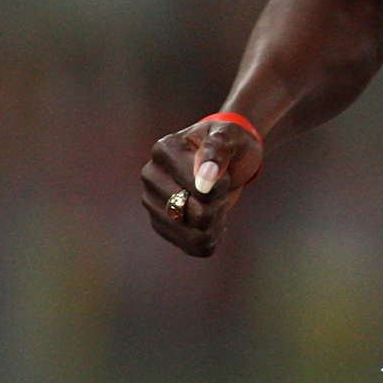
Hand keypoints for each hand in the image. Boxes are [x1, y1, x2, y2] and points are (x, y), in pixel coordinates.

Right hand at [140, 117, 263, 257]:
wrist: (228, 158)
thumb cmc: (230, 143)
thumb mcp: (231, 136)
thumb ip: (217, 150)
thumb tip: (205, 178)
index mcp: (164, 150)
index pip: (198, 188)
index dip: (221, 186)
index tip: (223, 173)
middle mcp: (150, 176)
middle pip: (193, 214)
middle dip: (218, 205)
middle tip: (221, 189)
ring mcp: (152, 201)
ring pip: (192, 234)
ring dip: (216, 223)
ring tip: (218, 203)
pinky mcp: (160, 224)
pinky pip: (191, 246)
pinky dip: (211, 238)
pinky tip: (215, 222)